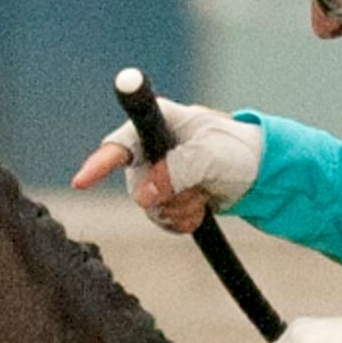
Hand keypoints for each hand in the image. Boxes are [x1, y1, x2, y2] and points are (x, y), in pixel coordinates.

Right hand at [71, 97, 262, 232]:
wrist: (259, 171)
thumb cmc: (236, 150)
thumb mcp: (210, 156)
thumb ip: (177, 171)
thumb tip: (144, 197)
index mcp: (158, 122)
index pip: (120, 145)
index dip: (99, 164)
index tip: (82, 182)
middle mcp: (150, 147)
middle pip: (136, 187)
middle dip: (169, 195)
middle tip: (199, 188)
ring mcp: (156, 173)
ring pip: (149, 207)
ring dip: (180, 208)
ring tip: (203, 194)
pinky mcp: (166, 194)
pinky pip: (162, 219)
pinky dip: (183, 219)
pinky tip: (201, 207)